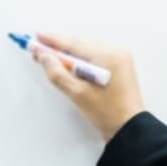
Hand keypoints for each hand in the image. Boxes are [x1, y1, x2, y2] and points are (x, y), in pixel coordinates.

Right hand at [30, 34, 145, 140]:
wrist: (129, 129)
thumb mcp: (78, 94)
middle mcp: (116, 53)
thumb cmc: (107, 113)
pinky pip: (95, 58)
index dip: (53, 41)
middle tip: (39, 52)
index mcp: (109, 57)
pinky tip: (69, 67)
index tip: (37, 37)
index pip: (75, 44)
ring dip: (69, 56)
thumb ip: (58, 73)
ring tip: (51, 61)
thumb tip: (44, 56)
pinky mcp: (118, 68)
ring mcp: (119, 59)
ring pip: (86, 51)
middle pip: (81, 45)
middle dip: (59, 49)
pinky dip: (80, 62)